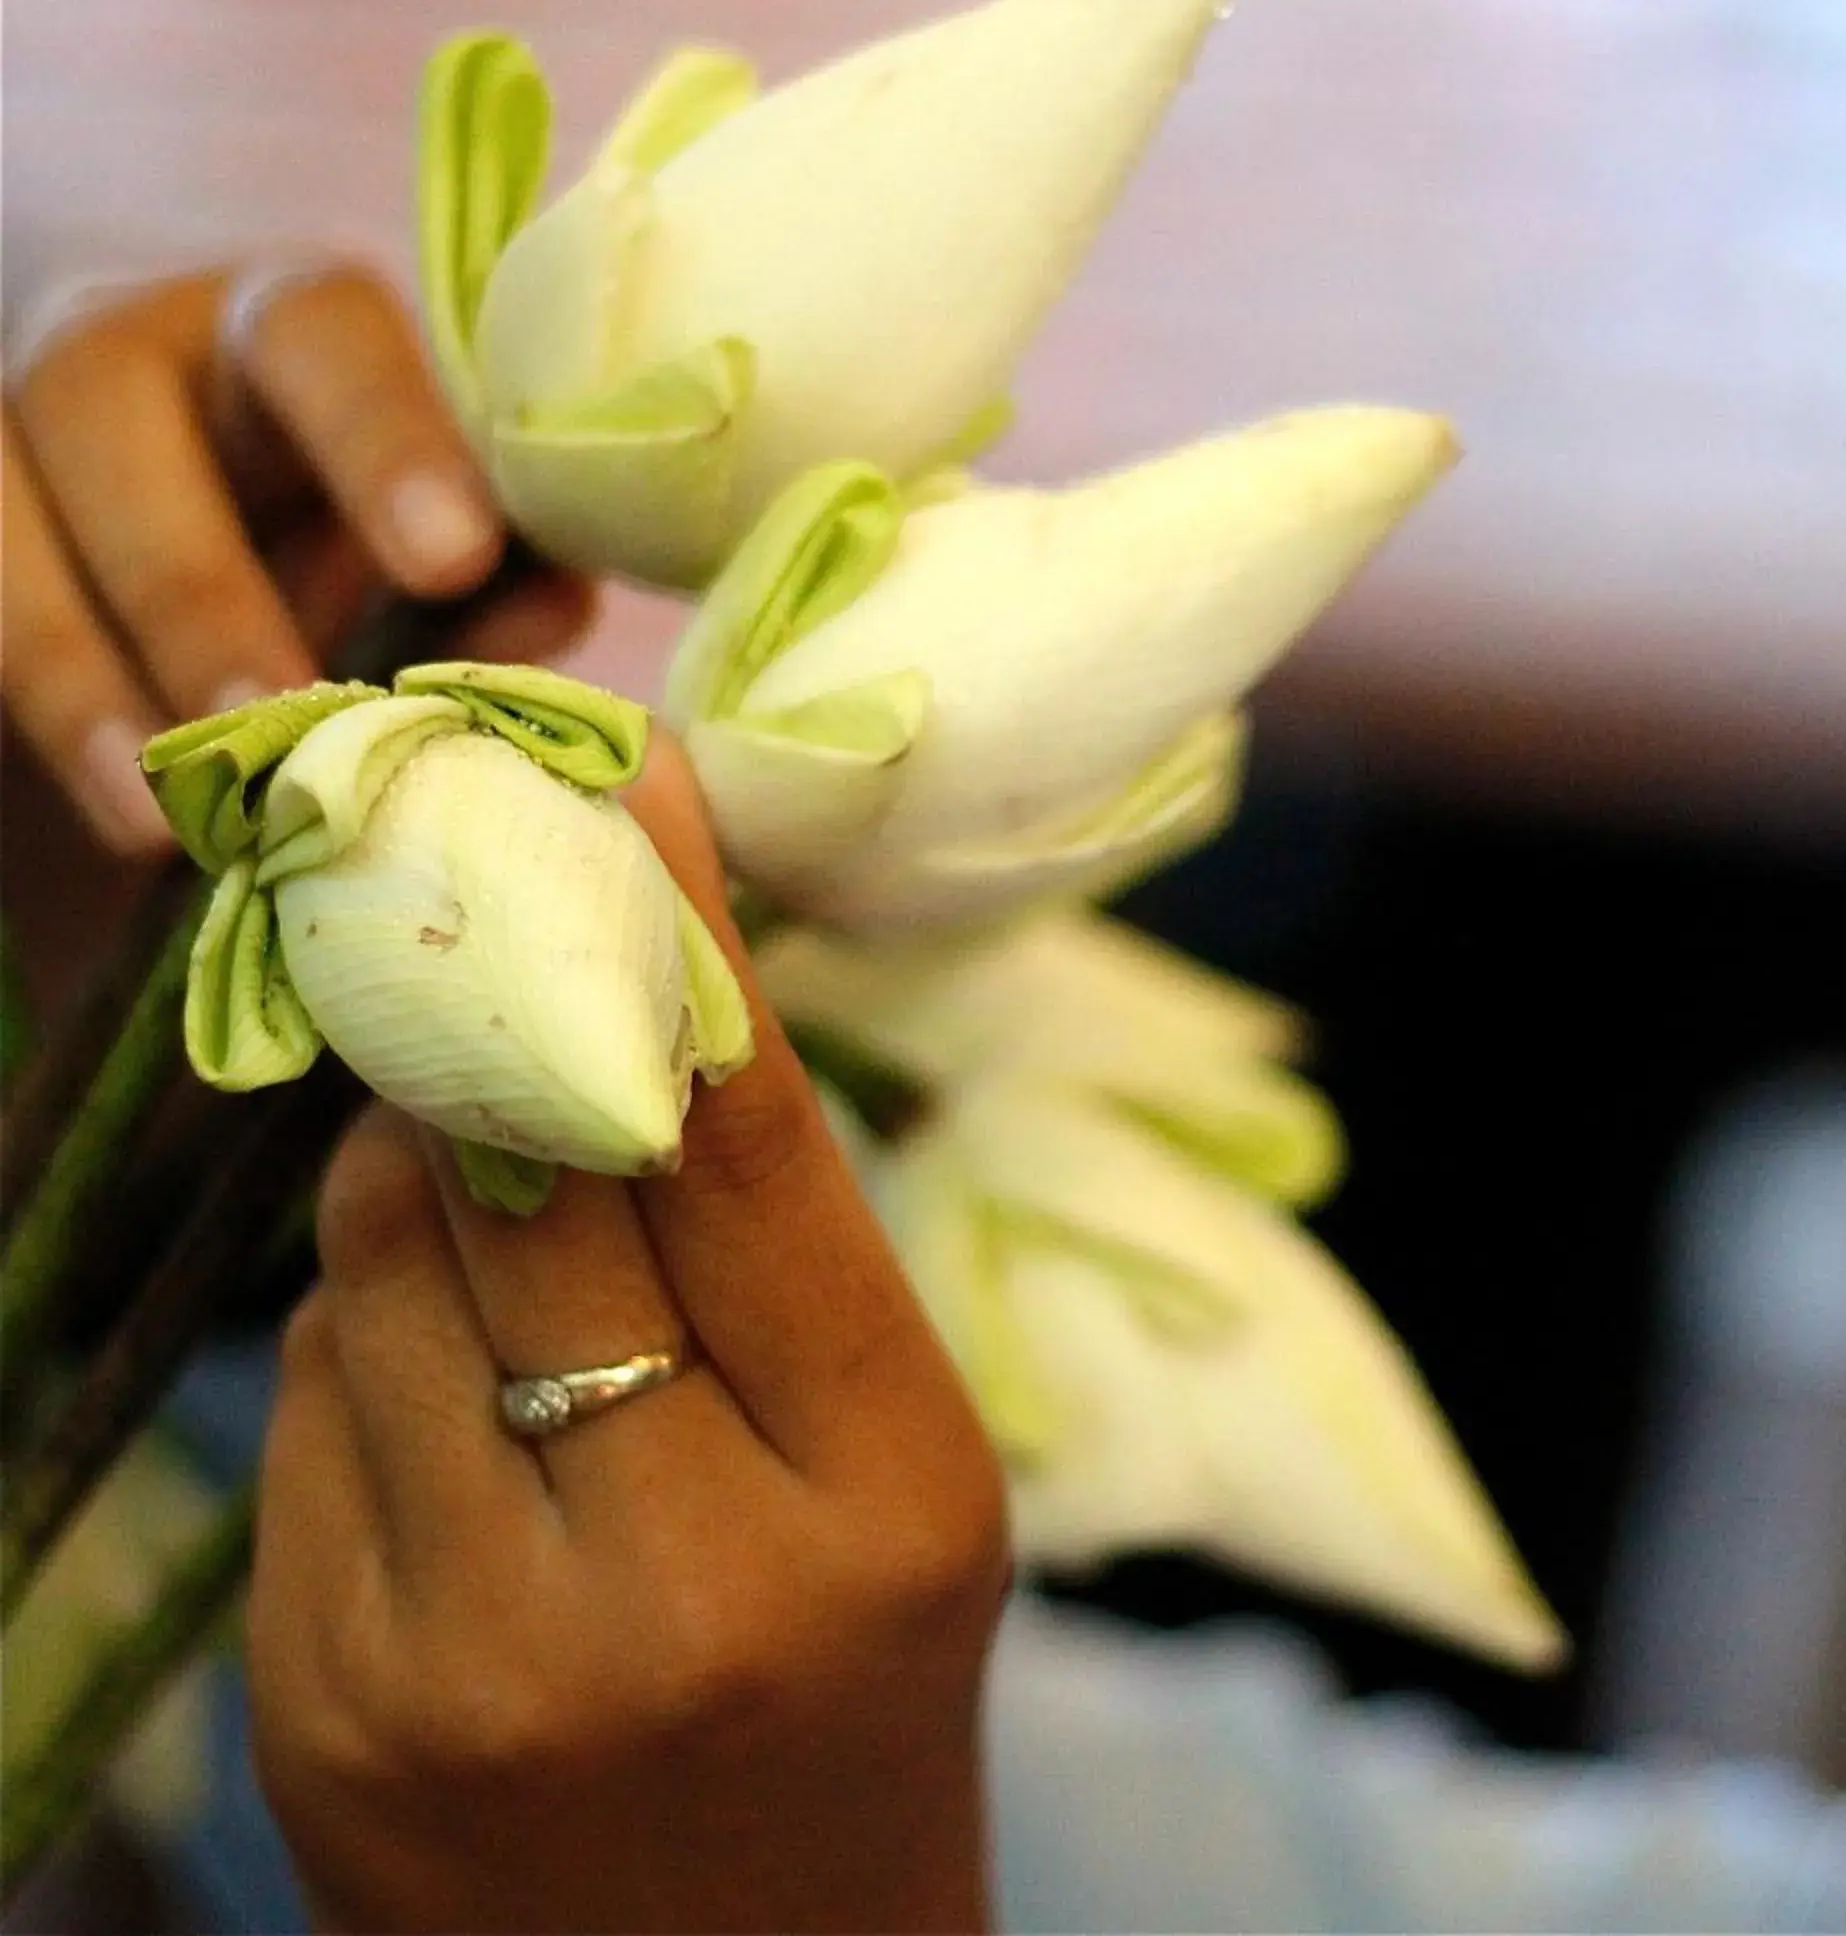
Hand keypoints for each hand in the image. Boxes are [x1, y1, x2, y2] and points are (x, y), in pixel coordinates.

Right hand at [1, 265, 593, 1007]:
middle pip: (108, 408)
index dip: (385, 439)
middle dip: (195, 580)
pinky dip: (16, 702)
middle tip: (279, 715)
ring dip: (74, 668)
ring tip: (157, 807)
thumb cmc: (341, 542)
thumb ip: (490, 576)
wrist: (173, 574)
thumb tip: (549, 602)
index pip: (322, 335)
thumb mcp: (420, 550)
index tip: (453, 555)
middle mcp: (118, 350)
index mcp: (280, 329)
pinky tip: (91, 796)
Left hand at [247, 740, 1011, 1934]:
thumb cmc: (860, 1710)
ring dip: (417, 1183)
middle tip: (469, 890)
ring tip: (490, 1195)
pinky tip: (444, 1397)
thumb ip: (781, 1279)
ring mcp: (470, 1655)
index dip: (675, 937)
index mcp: (880, 1510)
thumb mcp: (908, 1494)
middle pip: (528, 1182)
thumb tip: (601, 1015)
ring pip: (376, 1275)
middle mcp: (672, 1580)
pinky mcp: (318, 1707)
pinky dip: (359, 1345)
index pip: (753, 1158)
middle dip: (487, 1018)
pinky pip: (303, 1411)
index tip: (616, 768)